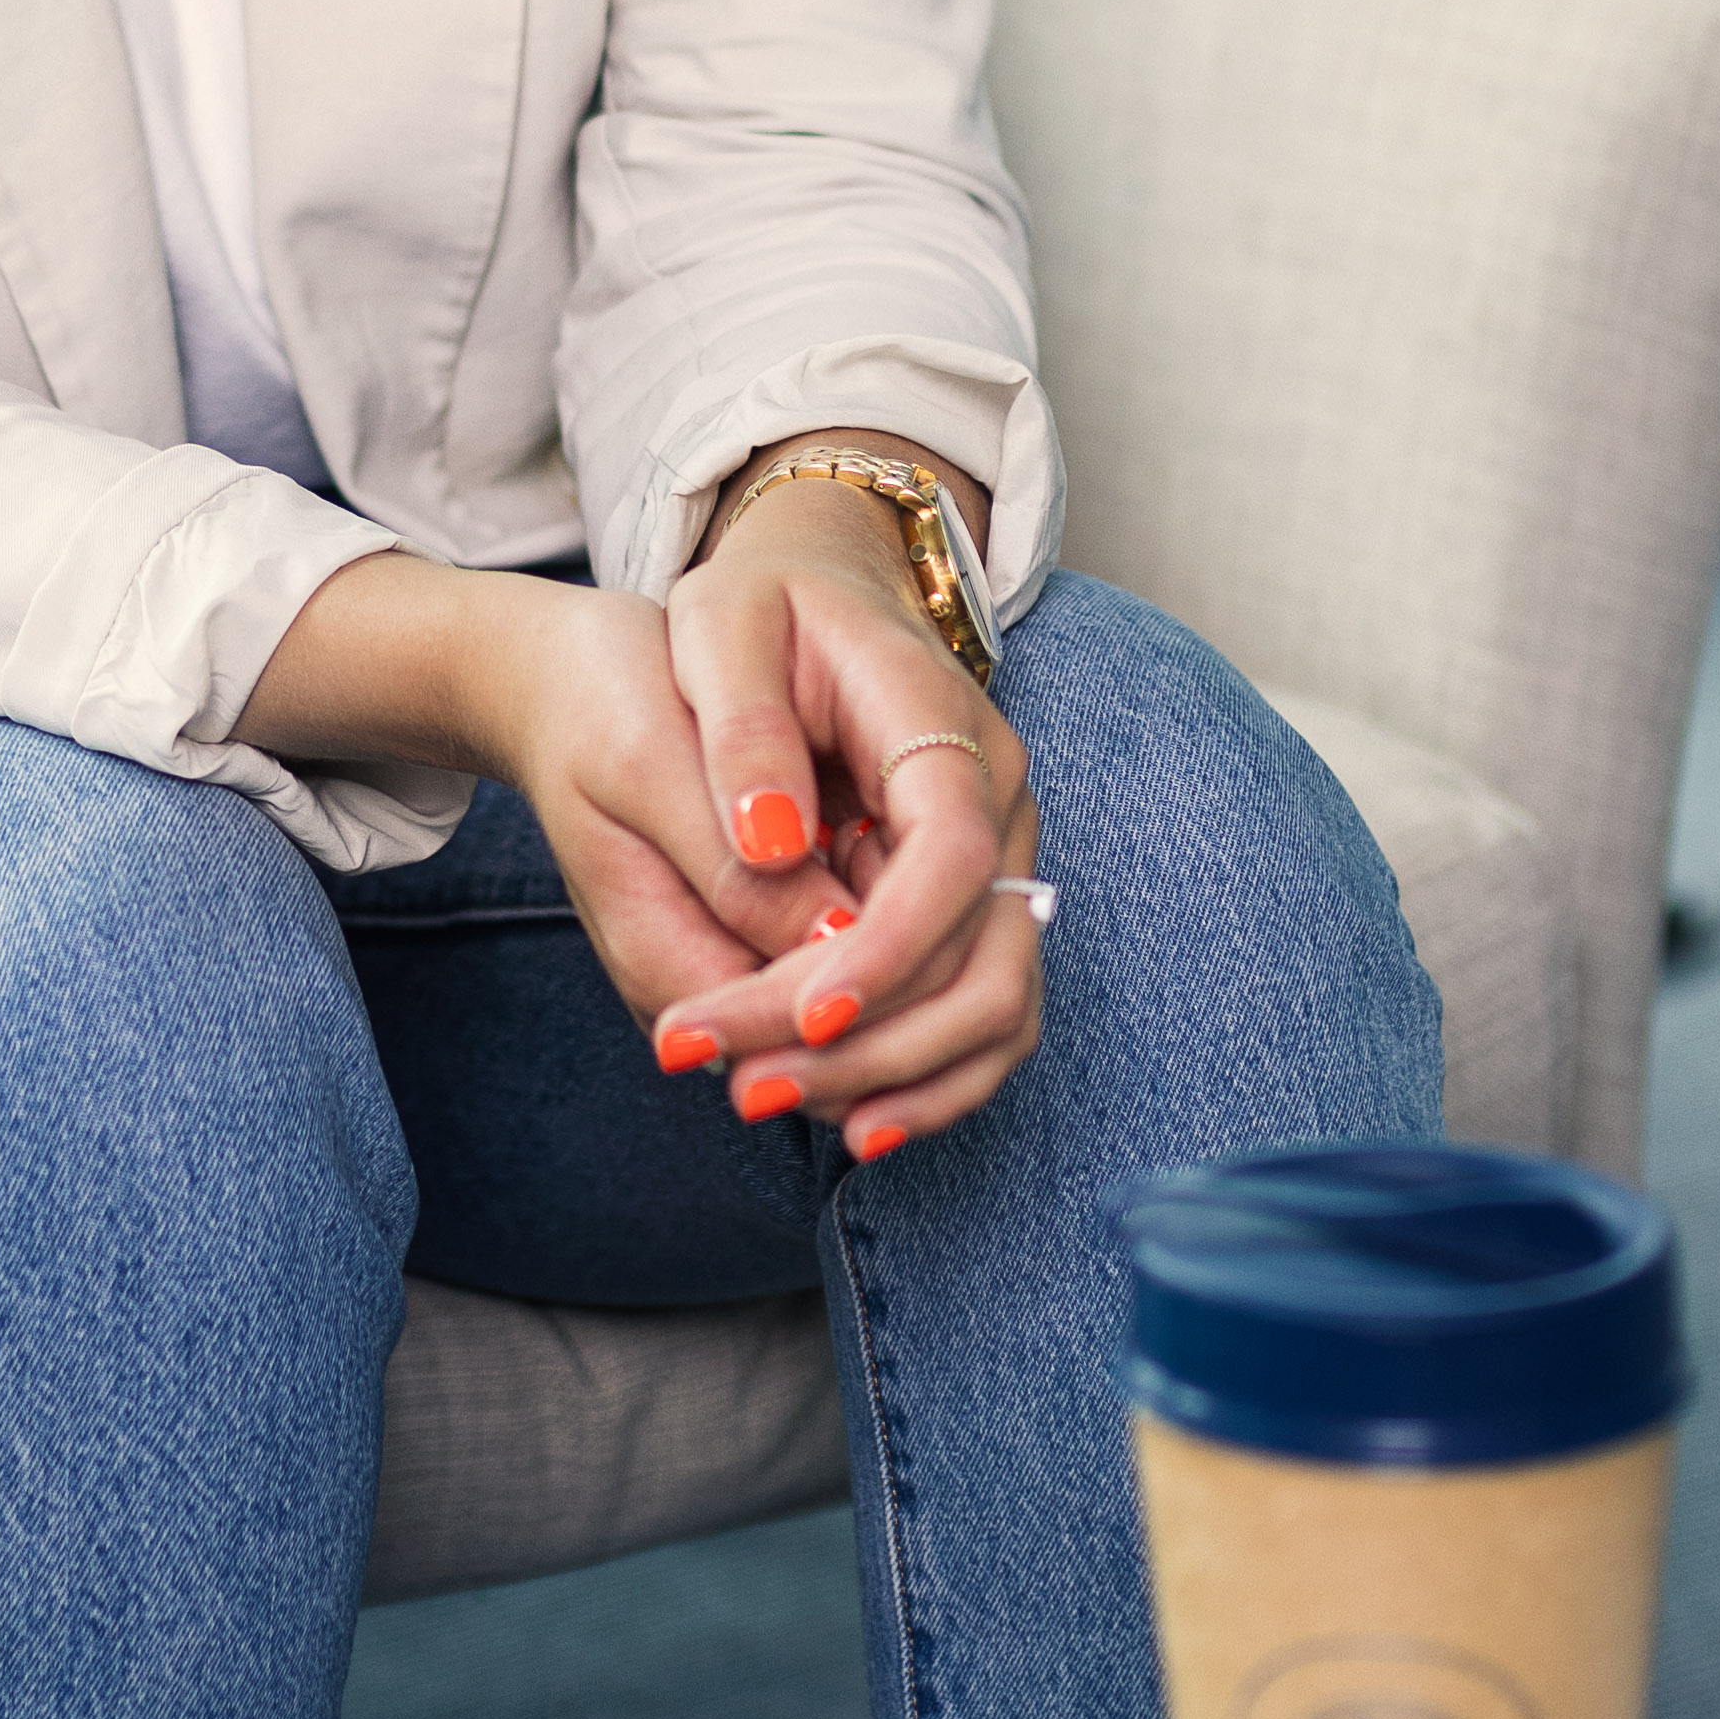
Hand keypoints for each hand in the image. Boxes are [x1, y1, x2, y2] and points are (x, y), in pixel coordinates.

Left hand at [642, 473, 1042, 1164]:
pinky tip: (844, 1122)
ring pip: (992, 1005)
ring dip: (890, 1076)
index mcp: (945, 725)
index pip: (954, 853)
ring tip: (763, 1100)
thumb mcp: (721, 624)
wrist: (807, 596)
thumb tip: (771, 842)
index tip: (802, 1012)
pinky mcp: (962, 913)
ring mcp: (992, 867)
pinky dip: (920, 1079)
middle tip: (742, 1083)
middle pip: (983, 954)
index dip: (890, 946)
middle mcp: (997, 804)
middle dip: (873, 1039)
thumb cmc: (757, 607)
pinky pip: (972, 1014)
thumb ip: (742, 725)